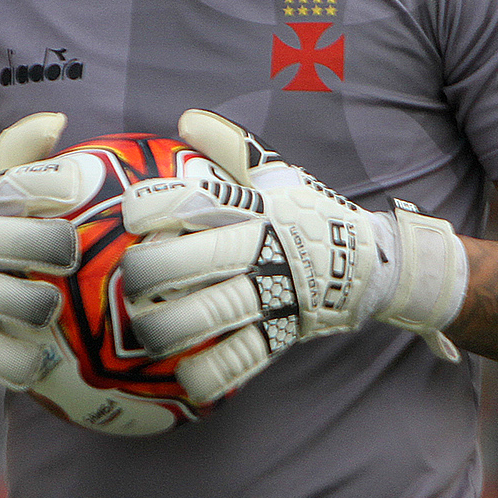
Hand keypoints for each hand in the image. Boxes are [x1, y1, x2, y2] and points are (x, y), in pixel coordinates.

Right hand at [0, 112, 80, 389]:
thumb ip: (16, 157)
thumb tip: (56, 120)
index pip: (7, 185)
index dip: (42, 184)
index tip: (76, 186)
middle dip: (35, 244)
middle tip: (70, 250)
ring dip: (23, 302)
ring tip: (51, 307)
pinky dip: (10, 359)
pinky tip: (39, 362)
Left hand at [119, 109, 468, 402]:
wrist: (367, 263)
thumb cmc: (305, 215)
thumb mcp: (274, 174)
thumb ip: (229, 147)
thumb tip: (185, 119)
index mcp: (254, 207)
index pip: (198, 199)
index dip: (156, 207)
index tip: (130, 216)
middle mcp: (261, 248)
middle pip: (199, 259)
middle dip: (152, 271)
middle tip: (129, 280)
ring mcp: (273, 292)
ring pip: (215, 311)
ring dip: (171, 326)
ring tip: (145, 330)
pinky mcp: (283, 332)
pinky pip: (244, 358)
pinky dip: (213, 372)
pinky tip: (185, 378)